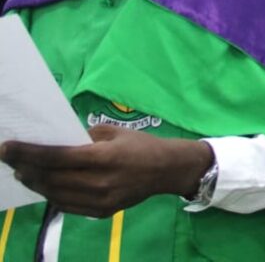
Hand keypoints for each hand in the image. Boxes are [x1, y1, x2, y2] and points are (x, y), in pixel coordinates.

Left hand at [0, 125, 213, 217]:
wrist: (167, 171)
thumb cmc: (142, 145)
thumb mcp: (114, 133)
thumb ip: (84, 138)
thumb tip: (57, 141)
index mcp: (104, 157)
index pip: (56, 157)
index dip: (28, 153)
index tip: (6, 148)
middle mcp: (99, 182)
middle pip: (50, 178)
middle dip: (26, 168)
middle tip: (11, 160)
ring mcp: (99, 201)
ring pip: (55, 194)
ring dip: (36, 184)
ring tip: (25, 173)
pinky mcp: (100, 212)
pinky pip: (67, 205)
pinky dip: (52, 195)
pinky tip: (46, 186)